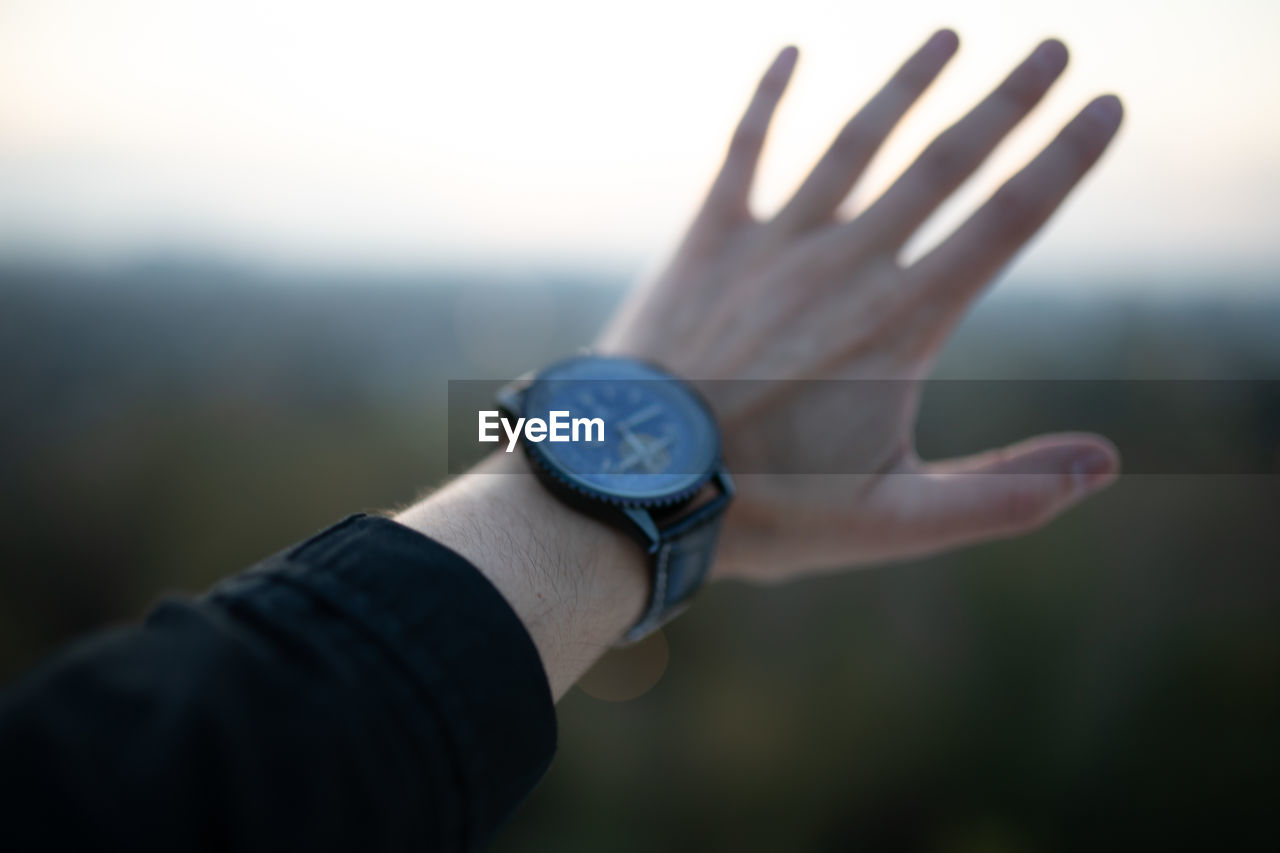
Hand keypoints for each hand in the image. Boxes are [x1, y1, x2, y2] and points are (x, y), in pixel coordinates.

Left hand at [597, 31, 1122, 582]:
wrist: (635, 484)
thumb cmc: (767, 508)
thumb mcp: (894, 520)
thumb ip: (1002, 494)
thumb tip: (1106, 463)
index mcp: (900, 324)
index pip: (1005, 222)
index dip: (1064, 160)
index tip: (1108, 106)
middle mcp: (845, 265)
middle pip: (944, 164)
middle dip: (1008, 101)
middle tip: (1057, 47)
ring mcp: (774, 245)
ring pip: (856, 142)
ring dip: (907, 84)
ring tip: (949, 35)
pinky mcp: (709, 240)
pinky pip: (744, 150)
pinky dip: (766, 98)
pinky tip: (789, 51)